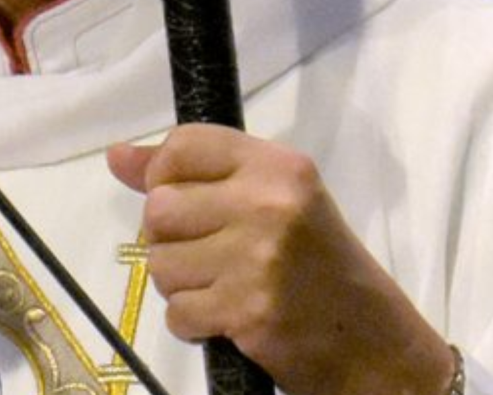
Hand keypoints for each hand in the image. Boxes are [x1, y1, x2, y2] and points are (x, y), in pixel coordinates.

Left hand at [108, 127, 453, 394]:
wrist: (375, 346)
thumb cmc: (322, 269)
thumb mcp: (276, 204)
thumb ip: (197, 176)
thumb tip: (117, 157)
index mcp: (279, 167)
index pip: (182, 145)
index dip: (164, 175)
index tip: (186, 201)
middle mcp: (268, 204)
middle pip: (159, 208)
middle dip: (172, 239)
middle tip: (212, 256)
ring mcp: (256, 259)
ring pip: (160, 262)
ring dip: (182, 284)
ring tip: (224, 288)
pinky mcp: (246, 311)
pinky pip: (177, 312)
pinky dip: (194, 324)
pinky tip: (230, 318)